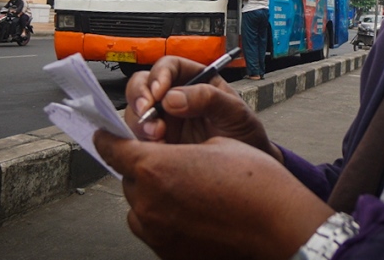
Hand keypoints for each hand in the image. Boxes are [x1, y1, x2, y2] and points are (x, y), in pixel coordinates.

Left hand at [94, 133, 332, 259]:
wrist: (278, 224)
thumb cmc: (254, 183)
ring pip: (139, 205)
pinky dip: (163, 217)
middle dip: (143, 168)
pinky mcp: (167, 253)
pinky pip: (152, 228)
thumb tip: (162, 151)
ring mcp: (156, 232)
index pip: (113, 149)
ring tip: (186, 189)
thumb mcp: (215, 144)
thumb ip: (177, 146)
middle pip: (129, 178)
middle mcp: (149, 202)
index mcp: (155, 167)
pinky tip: (191, 210)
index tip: (106, 136)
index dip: (110, 139)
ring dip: (152, 194)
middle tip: (171, 163)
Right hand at [125, 56, 281, 160]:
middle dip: (140, 97)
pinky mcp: (158, 143)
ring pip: (136, 111)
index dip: (159, 75)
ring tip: (158, 136)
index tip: (159, 92)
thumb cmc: (245, 136)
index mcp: (196, 80)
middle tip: (147, 113)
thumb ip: (208, 99)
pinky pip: (138, 138)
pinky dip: (140, 142)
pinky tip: (157, 150)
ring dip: (140, 122)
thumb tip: (172, 98)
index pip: (169, 66)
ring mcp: (164, 120)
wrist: (247, 171)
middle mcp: (175, 97)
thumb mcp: (235, 113)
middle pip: (143, 84)